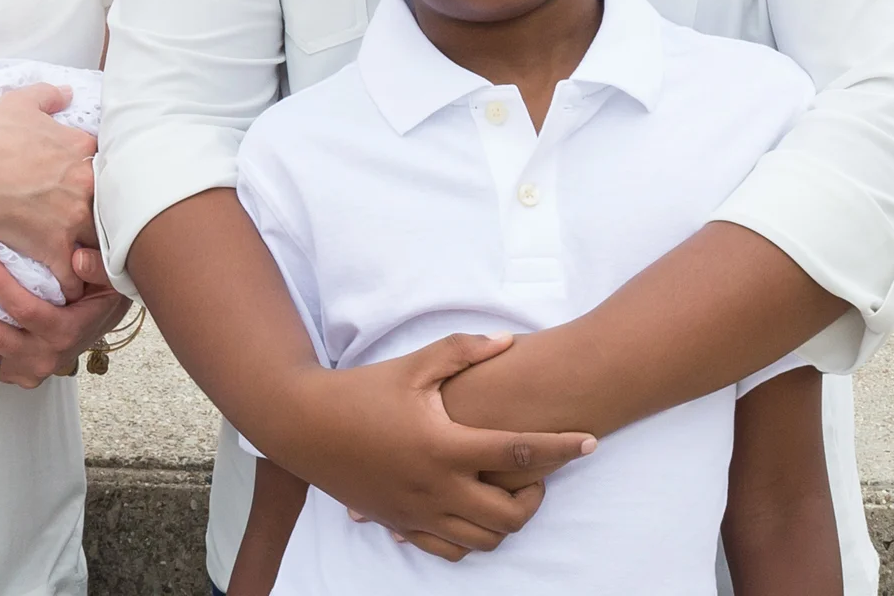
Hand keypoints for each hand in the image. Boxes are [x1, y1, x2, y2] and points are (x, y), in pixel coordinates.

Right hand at [0, 82, 96, 292]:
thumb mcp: (16, 103)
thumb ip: (47, 96)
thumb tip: (67, 93)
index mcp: (80, 148)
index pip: (106, 160)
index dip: (98, 171)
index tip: (91, 180)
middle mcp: (84, 183)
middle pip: (111, 202)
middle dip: (107, 213)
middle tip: (98, 220)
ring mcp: (72, 217)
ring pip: (100, 240)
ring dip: (97, 250)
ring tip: (93, 258)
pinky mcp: (55, 248)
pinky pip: (74, 275)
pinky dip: (72, 283)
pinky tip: (70, 287)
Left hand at [0, 249, 129, 387]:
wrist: (100, 322)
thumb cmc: (100, 293)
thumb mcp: (109, 276)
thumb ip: (97, 267)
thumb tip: (78, 259)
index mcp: (64, 331)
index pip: (27, 311)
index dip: (1, 285)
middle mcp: (43, 356)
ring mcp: (25, 369)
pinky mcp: (11, 374)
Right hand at [261, 333, 595, 561]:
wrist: (304, 424)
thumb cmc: (360, 390)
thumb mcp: (412, 365)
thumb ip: (463, 352)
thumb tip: (509, 342)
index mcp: (442, 445)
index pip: (518, 452)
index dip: (561, 446)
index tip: (589, 440)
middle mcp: (435, 487)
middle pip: (511, 515)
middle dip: (537, 497)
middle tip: (537, 474)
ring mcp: (418, 512)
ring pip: (484, 540)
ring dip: (506, 522)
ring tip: (506, 492)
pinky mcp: (401, 523)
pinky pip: (449, 550)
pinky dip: (470, 538)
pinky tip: (471, 510)